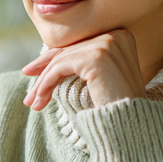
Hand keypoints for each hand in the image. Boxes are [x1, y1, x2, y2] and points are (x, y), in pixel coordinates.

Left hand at [21, 30, 147, 111]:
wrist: (132, 126)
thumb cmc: (119, 109)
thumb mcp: (103, 79)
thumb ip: (86, 63)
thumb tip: (49, 58)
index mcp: (121, 37)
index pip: (79, 45)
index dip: (55, 59)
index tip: (34, 72)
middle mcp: (116, 35)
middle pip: (69, 51)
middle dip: (44, 71)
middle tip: (29, 91)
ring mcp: (107, 44)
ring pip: (61, 59)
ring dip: (43, 82)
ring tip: (33, 102)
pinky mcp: (95, 57)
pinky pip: (60, 67)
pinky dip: (46, 83)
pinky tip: (40, 99)